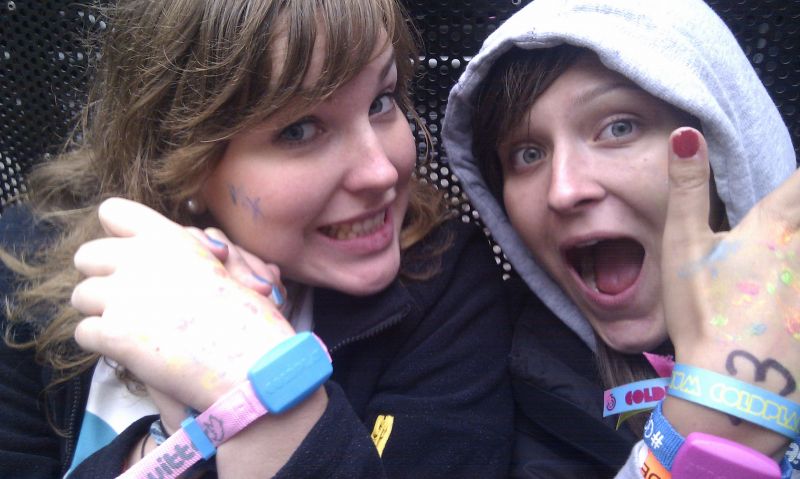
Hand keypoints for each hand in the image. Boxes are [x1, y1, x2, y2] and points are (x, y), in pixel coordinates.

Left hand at [71, 198, 295, 410]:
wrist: (249, 361)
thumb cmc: (245, 317)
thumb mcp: (219, 265)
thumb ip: (180, 250)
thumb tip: (141, 248)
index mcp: (166, 237)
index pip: (113, 212)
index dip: (117, 233)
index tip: (129, 253)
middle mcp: (139, 257)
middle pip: (87, 255)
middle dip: (101, 275)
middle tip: (125, 296)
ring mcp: (122, 295)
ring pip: (81, 296)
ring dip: (101, 311)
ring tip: (131, 328)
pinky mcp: (113, 332)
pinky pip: (84, 332)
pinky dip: (103, 344)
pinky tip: (131, 351)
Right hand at [660, 127, 798, 453]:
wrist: (730, 382)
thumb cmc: (702, 309)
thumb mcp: (683, 246)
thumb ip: (686, 188)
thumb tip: (688, 133)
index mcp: (771, 229)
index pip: (798, 185)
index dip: (798, 179)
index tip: (794, 178)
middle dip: (796, 212)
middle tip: (780, 228)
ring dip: (795, 251)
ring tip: (774, 272)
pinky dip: (796, 295)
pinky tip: (789, 305)